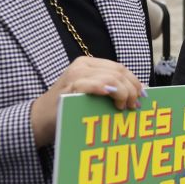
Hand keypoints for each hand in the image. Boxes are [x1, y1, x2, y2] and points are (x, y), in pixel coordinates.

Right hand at [30, 57, 144, 146]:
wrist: (41, 119)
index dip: (135, 81)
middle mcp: (83, 66)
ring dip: (122, 93)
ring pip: (111, 78)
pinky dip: (103, 88)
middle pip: (118, 72)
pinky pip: (91, 84)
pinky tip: (109, 94)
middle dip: (132, 89)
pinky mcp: (69, 87)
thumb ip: (112, 88)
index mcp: (90, 64)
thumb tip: (142, 90)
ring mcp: (75, 75)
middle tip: (134, 105)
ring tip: (122, 107)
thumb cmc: (70, 108)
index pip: (120, 68)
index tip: (143, 96)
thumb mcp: (93, 94)